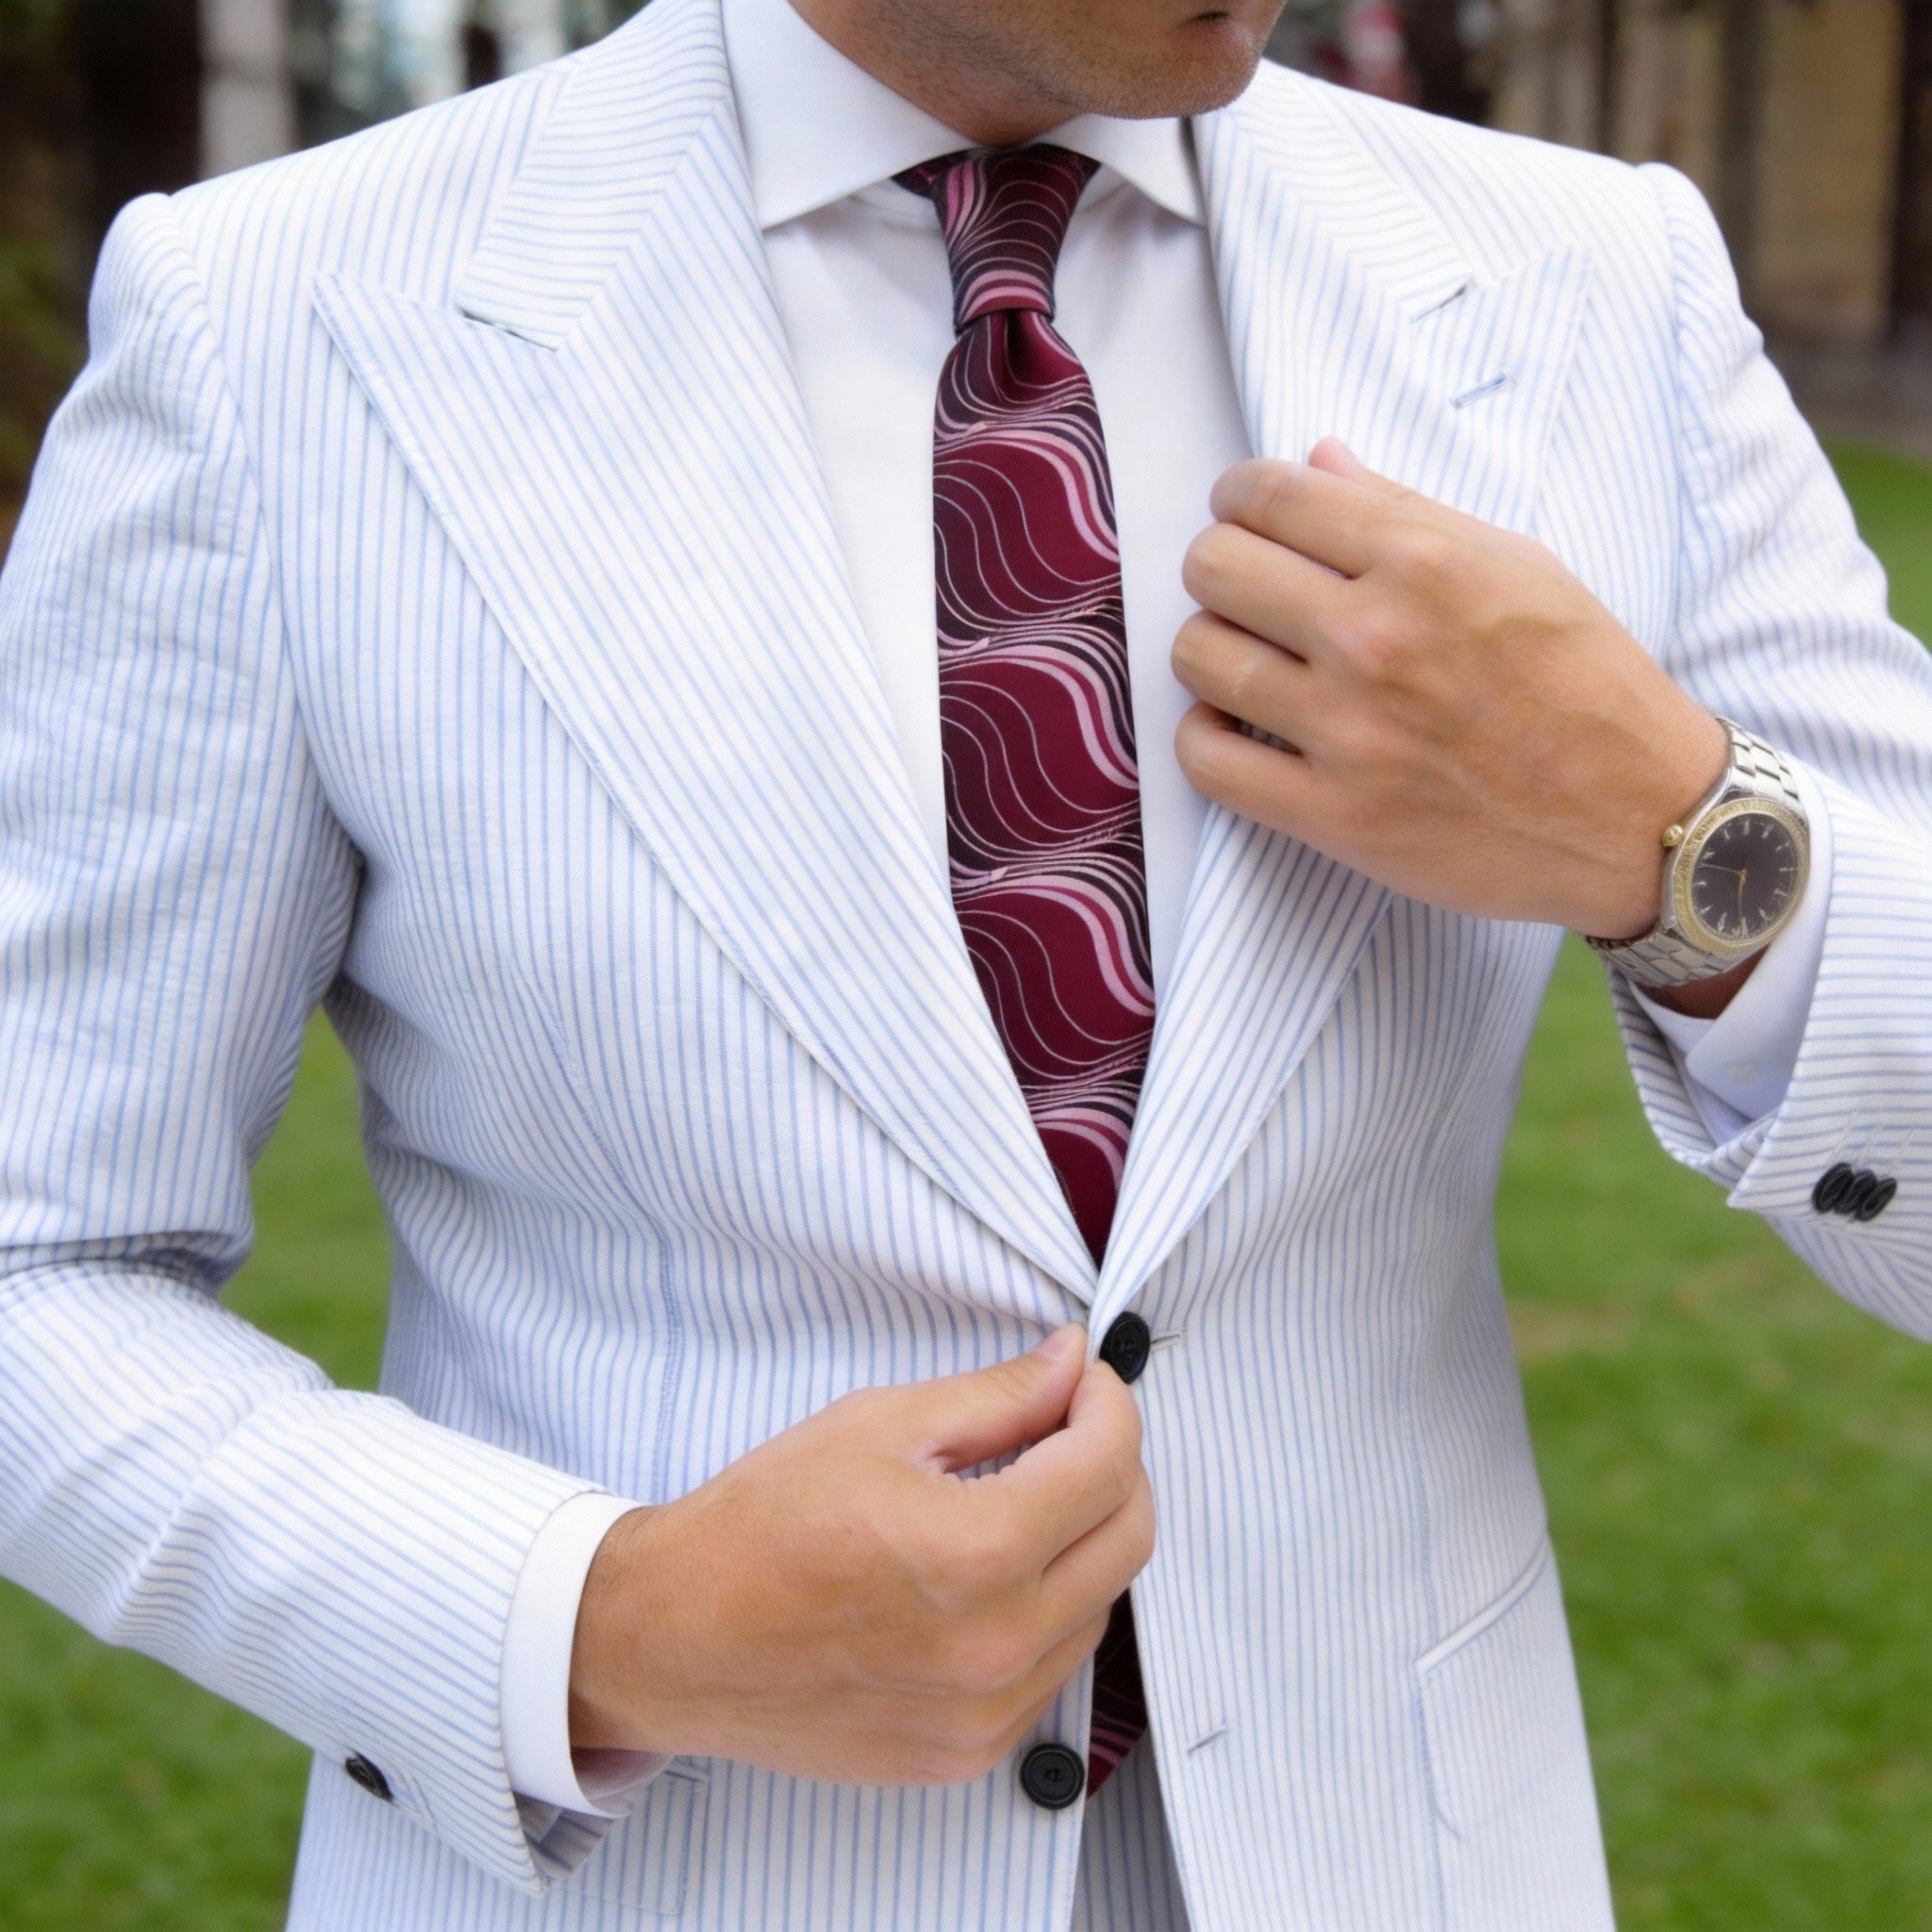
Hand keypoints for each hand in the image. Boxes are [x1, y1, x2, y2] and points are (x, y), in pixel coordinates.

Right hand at [568, 1327, 1154, 1785]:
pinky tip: (991, 1574)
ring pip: (1101, 1607)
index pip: (1109, 1464)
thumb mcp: (879, 1426)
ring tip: (1019, 1498)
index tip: (1083, 1379)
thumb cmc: (761, 1525)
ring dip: (1084, 1540)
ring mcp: (987, 1713)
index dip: (1108, 1402)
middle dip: (1114, 1465)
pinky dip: (1048, 1609)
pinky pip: (1053, 1669)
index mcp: (976, 1553)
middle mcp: (997, 1645)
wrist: (676, 1639)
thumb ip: (996, 1396)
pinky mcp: (968, 1752)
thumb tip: (1071, 1362)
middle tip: (1066, 1426)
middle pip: (1130, 1538)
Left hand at [1171, 440, 1729, 941]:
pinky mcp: (1334, 816)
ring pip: (1198, 657)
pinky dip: (1204, 736)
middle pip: (1214, 569)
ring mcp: (1350, 733)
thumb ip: (1405, 512)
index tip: (1242, 514)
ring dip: (1208, 649)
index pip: (1269, 495)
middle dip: (1219, 567)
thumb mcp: (1518, 566)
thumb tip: (1318, 459)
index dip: (1238, 496)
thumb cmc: (1585, 682)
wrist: (1640, 816)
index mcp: (1424, 563)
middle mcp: (1377, 639)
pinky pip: (1207, 760)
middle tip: (1246, 591)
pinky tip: (1237, 727)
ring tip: (1246, 659)